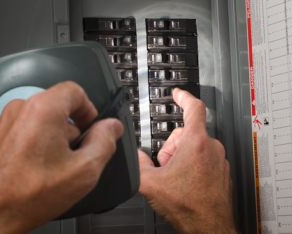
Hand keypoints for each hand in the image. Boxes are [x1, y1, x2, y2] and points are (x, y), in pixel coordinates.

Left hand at [0, 82, 122, 233]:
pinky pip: (26, 130)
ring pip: (42, 119)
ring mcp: (5, 122)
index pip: (75, 90)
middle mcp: (20, 110)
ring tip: (55, 164)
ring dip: (55, 137)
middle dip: (73, 127)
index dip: (89, 109)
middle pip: (59, 106)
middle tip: (76, 153)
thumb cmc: (29, 196)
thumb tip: (112, 127)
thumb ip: (105, 142)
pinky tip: (37, 167)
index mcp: (43, 110)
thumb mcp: (84, 170)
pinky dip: (37, 142)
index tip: (91, 127)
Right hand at [139, 88, 235, 233]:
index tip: (178, 93)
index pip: (194, 108)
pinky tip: (185, 181)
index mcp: (196, 143)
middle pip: (186, 132)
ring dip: (181, 156)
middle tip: (166, 166)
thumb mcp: (151, 184)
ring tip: (176, 177)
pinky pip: (203, 156)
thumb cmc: (189, 207)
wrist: (209, 227)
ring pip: (194, 145)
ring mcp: (218, 159)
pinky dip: (192, 163)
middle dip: (171, 146)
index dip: (184, 97)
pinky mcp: (221, 169)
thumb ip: (139, 164)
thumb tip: (137, 156)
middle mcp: (211, 147)